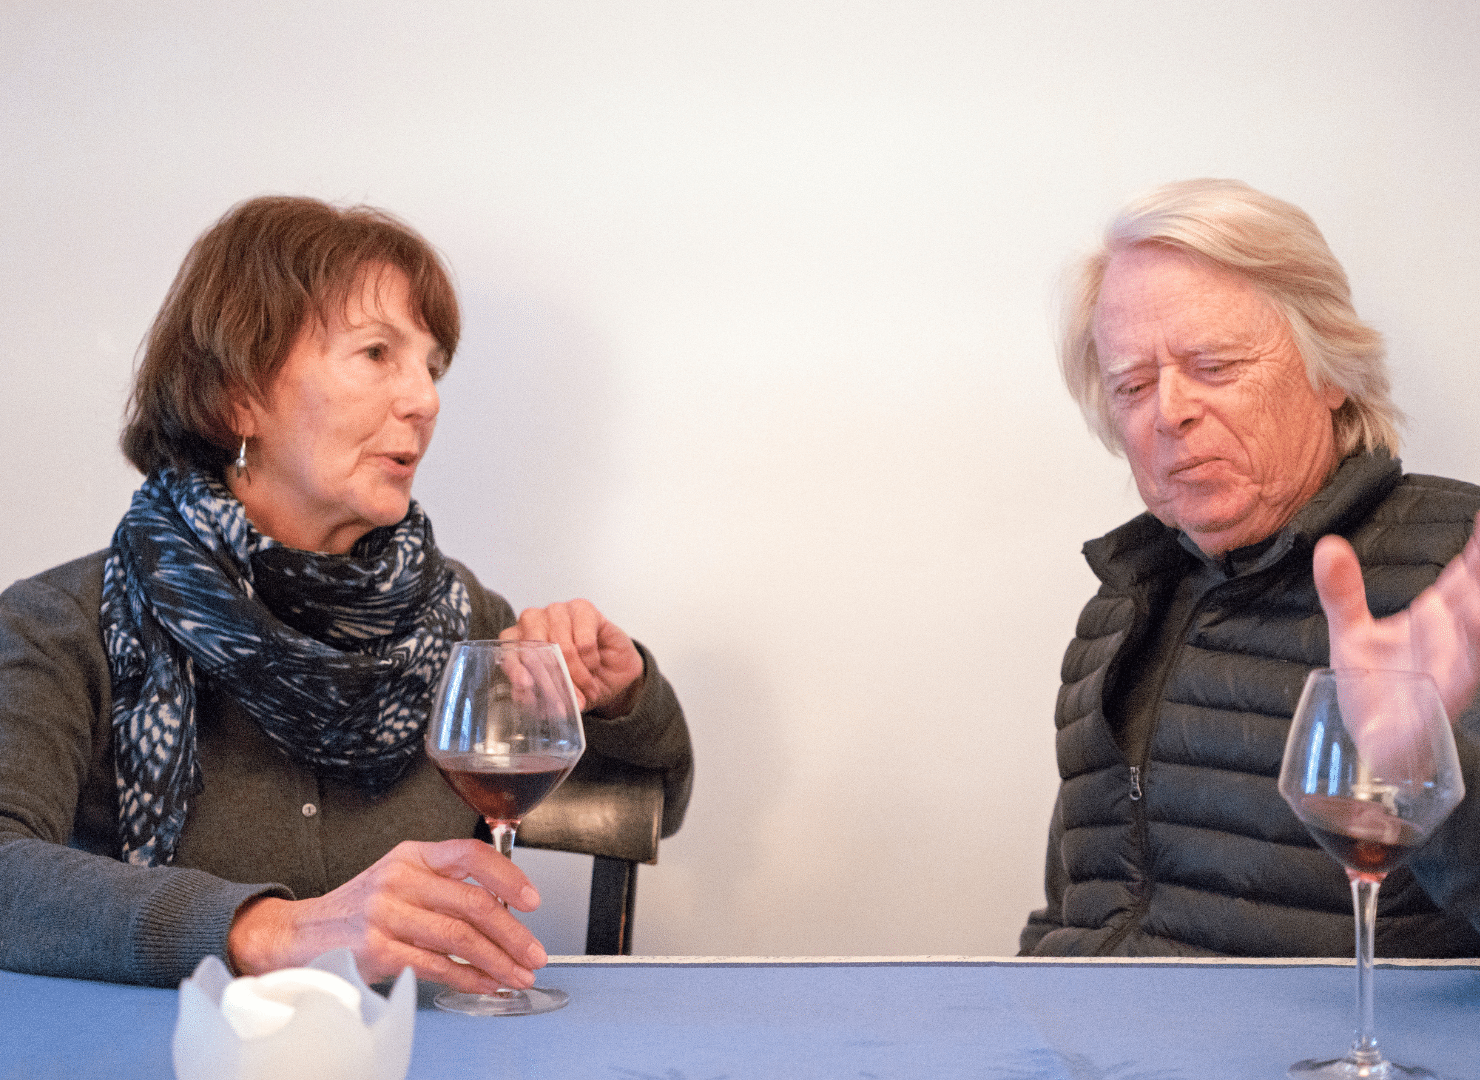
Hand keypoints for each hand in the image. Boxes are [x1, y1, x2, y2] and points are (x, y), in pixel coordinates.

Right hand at [227, 839, 547, 993]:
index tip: (532, 899)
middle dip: (513, 933)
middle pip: (472, 903)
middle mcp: (401, 879)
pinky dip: (468, 978)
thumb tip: (503, 909)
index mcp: (413, 855)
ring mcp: (388, 915)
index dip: (508, 877)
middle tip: (535, 952)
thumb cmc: (360, 908)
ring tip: (518, 973)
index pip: (470, 854)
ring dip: (497, 960)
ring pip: (460, 938)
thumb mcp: (401, 879)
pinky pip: (437, 966)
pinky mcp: (379, 950)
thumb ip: (445, 885)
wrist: (301, 935)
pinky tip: (486, 983)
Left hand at [500, 599, 645, 715]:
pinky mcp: (582, 608)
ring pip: (562, 646)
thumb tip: (523, 697)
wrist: (614, 674)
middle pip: (537, 649)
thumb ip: (538, 693)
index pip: (509, 650)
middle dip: (550, 680)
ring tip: (587, 692)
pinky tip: (594, 667)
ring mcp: (557, 611)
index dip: (515, 668)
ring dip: (577, 674)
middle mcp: (534, 620)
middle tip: (563, 703)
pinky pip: (584, 641)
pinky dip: (590, 661)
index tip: (525, 686)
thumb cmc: (580, 680)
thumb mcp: (556, 693)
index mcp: (518, 638)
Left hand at [1314, 511, 1479, 721]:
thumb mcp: (1350, 631)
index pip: (1466, 574)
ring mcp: (1451, 668)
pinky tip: (1471, 627)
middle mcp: (1450, 640)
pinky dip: (1469, 651)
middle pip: (1478, 596)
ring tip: (1477, 579)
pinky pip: (1462, 673)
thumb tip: (1328, 546)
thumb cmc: (1372, 690)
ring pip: (1477, 632)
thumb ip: (1342, 590)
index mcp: (1435, 618)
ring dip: (1479, 609)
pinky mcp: (1440, 700)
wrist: (1368, 746)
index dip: (1479, 547)